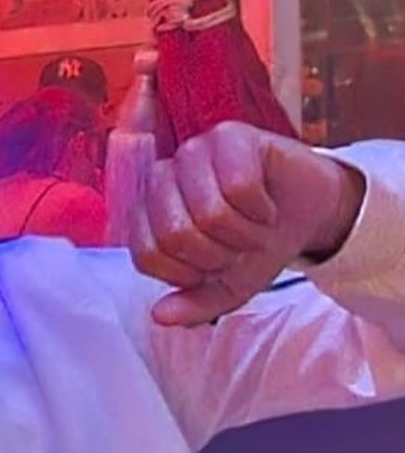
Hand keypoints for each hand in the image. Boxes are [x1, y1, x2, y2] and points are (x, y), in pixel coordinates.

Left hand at [127, 121, 364, 326]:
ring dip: (244, 233)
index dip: (187, 274)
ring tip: (253, 226)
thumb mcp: (226, 288)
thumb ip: (193, 306)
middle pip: (175, 234)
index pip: (147, 256)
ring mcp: (192, 153)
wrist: (305, 212)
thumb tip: (160, 316)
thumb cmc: (254, 245)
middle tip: (237, 247)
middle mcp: (161, 179)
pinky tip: (265, 205)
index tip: (212, 268)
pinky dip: (260, 208)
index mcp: (146, 215)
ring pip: (209, 212)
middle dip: (218, 254)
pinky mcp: (229, 136)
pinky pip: (239, 186)